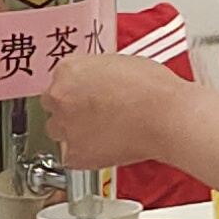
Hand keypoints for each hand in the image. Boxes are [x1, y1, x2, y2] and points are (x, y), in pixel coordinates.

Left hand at [38, 51, 199, 172]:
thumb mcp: (118, 63)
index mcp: (68, 69)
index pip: (58, 80)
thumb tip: (93, 82)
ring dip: (74, 131)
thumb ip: (95, 72)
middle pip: (52, 105)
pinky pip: (70, 156)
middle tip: (93, 113)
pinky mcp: (74, 154)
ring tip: (101, 130)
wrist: (165, 117)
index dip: (75, 89)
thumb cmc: (152, 90)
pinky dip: (84, 154)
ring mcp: (65, 126)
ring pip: (57, 131)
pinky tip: (104, 145)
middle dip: (70, 109)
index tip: (85, 95)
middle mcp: (60, 96)